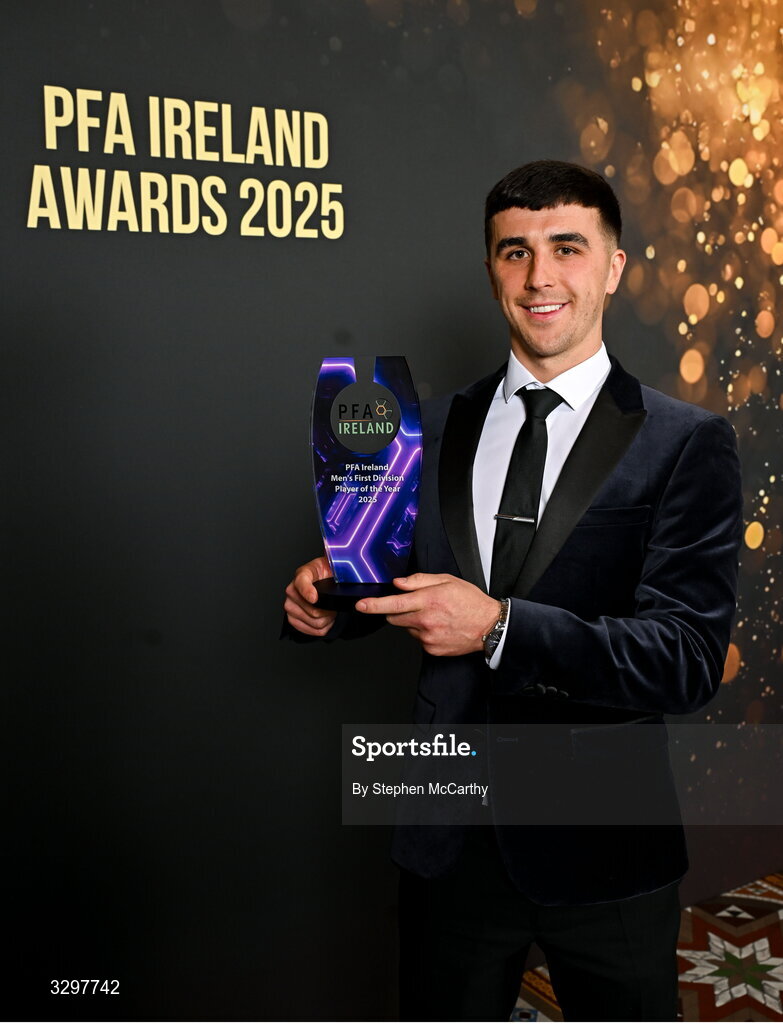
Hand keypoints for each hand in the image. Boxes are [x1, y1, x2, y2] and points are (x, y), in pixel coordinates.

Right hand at [284, 555, 337, 636]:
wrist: (324, 580)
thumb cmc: (327, 574)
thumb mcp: (334, 565)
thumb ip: (336, 571)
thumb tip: (340, 584)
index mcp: (302, 574)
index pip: (301, 582)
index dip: (308, 592)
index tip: (315, 598)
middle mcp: (292, 590)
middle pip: (312, 610)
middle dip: (328, 611)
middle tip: (333, 606)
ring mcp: (290, 605)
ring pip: (314, 622)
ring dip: (327, 620)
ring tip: (329, 611)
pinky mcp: (292, 618)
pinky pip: (310, 630)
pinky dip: (322, 628)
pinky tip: (324, 619)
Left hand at [356, 573, 500, 656]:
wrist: (489, 626)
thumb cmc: (470, 601)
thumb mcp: (447, 581)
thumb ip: (420, 580)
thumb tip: (399, 583)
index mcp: (428, 600)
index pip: (394, 604)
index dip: (374, 605)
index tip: (361, 605)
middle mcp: (426, 620)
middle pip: (394, 618)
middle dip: (397, 611)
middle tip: (417, 605)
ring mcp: (428, 637)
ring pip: (406, 629)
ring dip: (413, 622)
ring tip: (434, 616)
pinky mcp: (431, 649)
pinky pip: (417, 639)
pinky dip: (423, 633)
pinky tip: (438, 627)